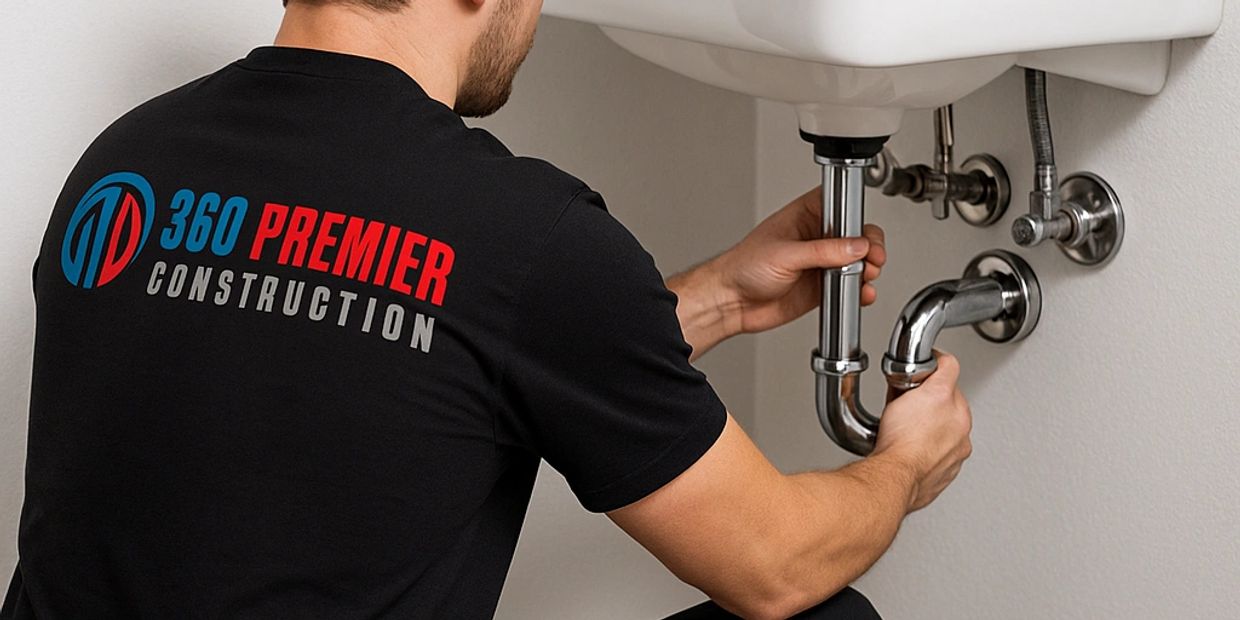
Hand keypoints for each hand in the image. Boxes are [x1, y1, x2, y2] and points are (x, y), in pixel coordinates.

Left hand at [706, 186, 886, 335]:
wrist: (731, 302)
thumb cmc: (743, 267)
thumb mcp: (785, 254)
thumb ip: (823, 251)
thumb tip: (856, 247)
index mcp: (804, 216)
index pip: (841, 205)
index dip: (857, 216)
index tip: (865, 233)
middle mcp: (816, 238)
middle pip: (856, 235)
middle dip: (870, 247)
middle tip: (873, 258)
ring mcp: (820, 263)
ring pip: (857, 262)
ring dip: (868, 269)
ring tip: (866, 276)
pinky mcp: (821, 287)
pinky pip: (849, 287)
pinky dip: (860, 291)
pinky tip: (861, 294)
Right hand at [872, 351, 972, 511]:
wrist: (895, 477)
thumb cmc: (898, 441)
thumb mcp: (903, 395)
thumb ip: (915, 381)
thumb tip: (917, 373)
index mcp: (955, 406)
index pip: (950, 371)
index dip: (933, 367)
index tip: (926, 368)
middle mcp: (961, 427)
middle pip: (951, 401)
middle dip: (934, 400)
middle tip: (912, 402)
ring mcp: (958, 450)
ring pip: (948, 429)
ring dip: (934, 426)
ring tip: (911, 430)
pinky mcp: (951, 470)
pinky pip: (943, 453)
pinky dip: (931, 449)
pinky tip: (914, 449)